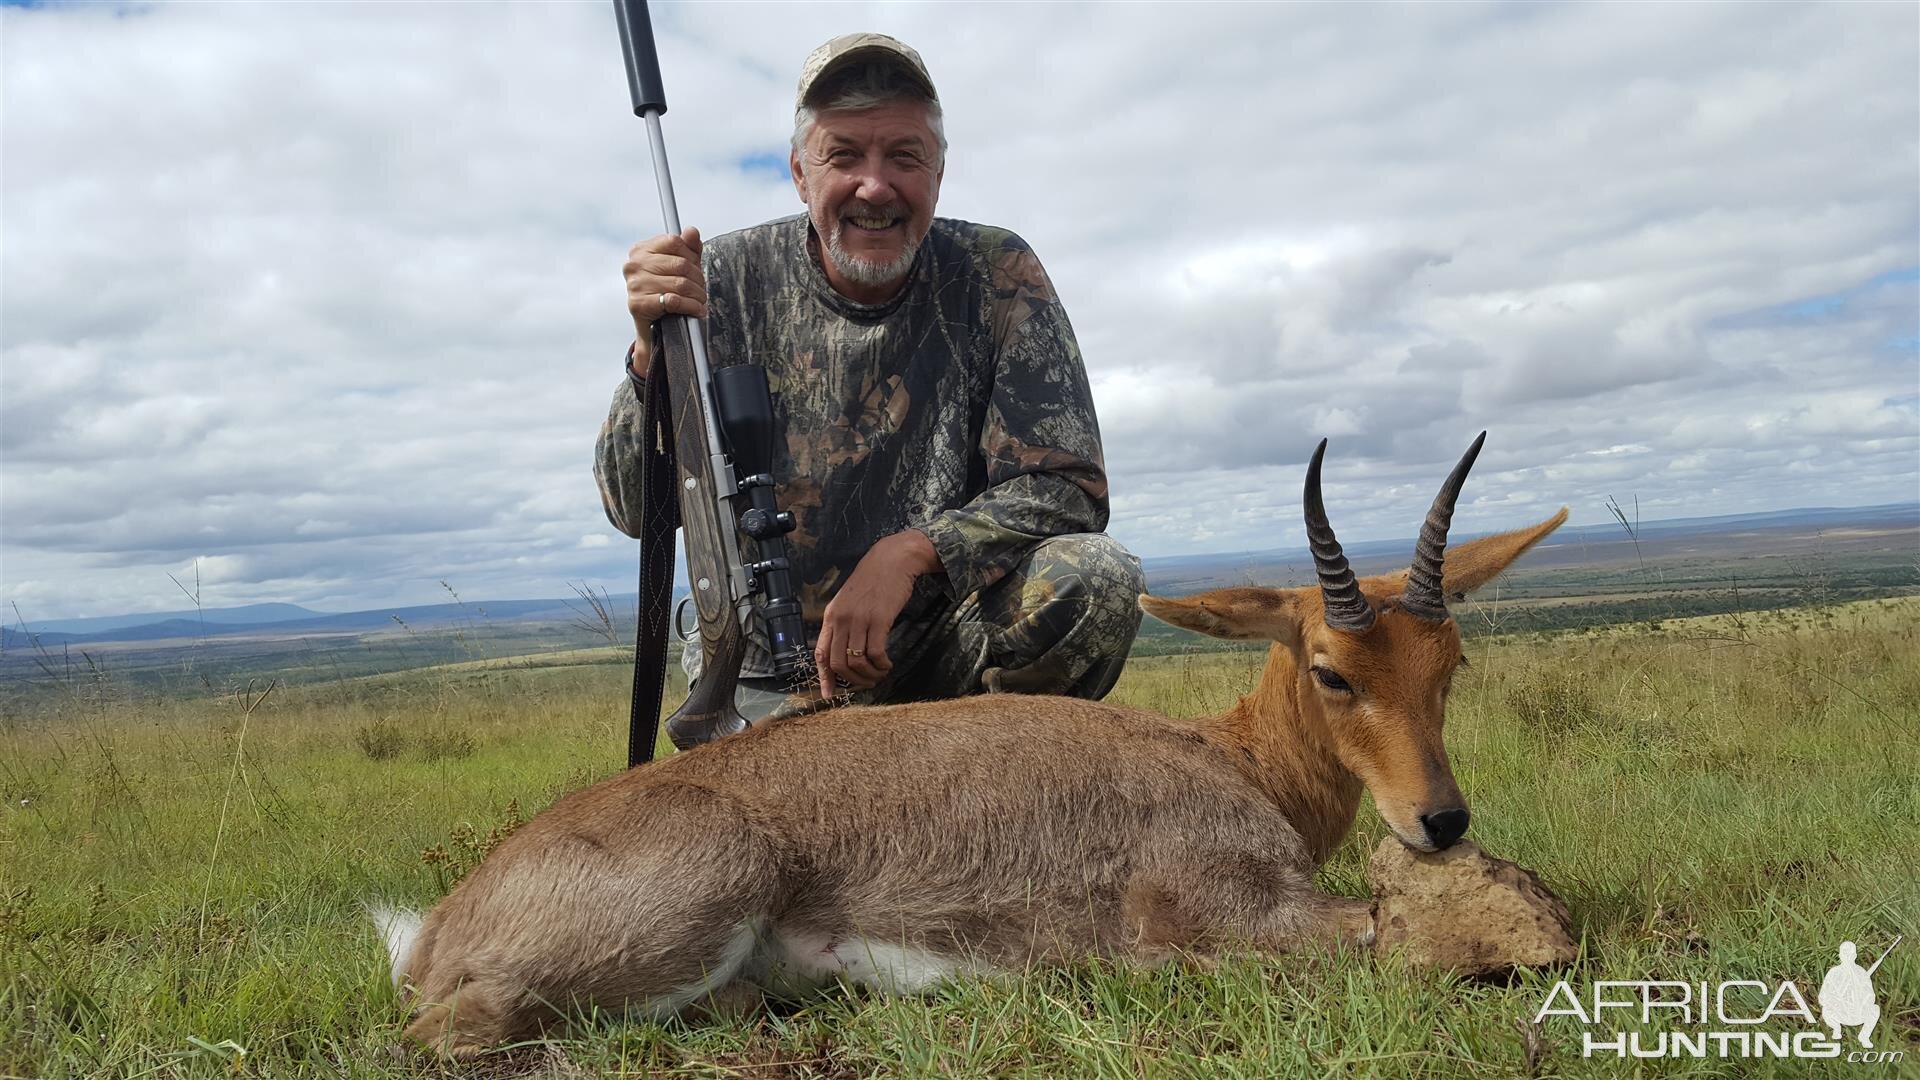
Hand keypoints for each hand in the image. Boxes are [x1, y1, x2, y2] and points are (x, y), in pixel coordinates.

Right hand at [624, 227, 706, 376]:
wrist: (652, 323)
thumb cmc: (665, 289)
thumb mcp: (677, 265)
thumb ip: (687, 247)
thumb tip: (692, 231)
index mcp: (640, 250)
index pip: (674, 241)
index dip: (692, 256)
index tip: (697, 269)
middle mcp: (633, 265)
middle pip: (681, 264)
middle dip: (698, 279)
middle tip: (703, 291)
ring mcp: (634, 284)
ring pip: (680, 283)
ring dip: (698, 295)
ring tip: (701, 301)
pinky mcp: (638, 304)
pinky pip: (674, 301)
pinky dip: (691, 307)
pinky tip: (697, 310)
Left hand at [815, 529, 941, 698]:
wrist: (893, 560)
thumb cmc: (873, 581)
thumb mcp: (849, 601)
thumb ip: (844, 623)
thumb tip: (844, 650)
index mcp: (831, 616)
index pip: (821, 653)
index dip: (824, 678)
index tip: (829, 695)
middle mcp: (842, 619)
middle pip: (838, 663)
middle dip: (853, 680)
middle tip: (867, 683)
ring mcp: (860, 619)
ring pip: (857, 661)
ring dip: (870, 674)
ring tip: (880, 673)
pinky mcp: (879, 619)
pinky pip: (876, 653)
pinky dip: (882, 665)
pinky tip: (888, 664)